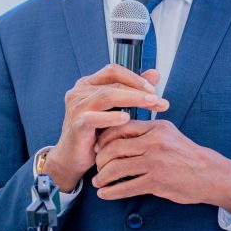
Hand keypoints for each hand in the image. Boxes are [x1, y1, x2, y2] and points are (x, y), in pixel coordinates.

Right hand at [44, 65, 167, 191]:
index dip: (135, 77)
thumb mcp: (115, 109)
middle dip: (139, 90)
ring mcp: (76, 107)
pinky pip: (94, 117)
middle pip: (114, 83)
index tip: (154, 89)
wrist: (72, 159)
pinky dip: (111, 117)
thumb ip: (133, 90)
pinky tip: (126, 119)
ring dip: (132, 98)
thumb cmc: (94, 133)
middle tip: (158, 100)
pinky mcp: (76, 125)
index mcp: (88, 84)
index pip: (114, 71)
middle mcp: (79, 91)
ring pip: (106, 95)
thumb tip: (155, 74)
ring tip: (150, 104)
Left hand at [91, 120, 230, 214]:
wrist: (211, 174)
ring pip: (116, 167)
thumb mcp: (168, 133)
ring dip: (102, 176)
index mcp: (156, 127)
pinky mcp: (156, 182)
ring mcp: (155, 163)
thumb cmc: (186, 154)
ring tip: (98, 181)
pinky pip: (126, 187)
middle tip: (96, 165)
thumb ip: (146, 131)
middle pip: (114, 147)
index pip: (120, 127)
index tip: (98, 146)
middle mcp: (154, 143)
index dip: (104, 138)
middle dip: (100, 158)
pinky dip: (111, 192)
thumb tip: (117, 134)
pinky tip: (104, 194)